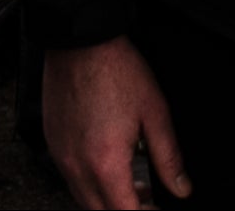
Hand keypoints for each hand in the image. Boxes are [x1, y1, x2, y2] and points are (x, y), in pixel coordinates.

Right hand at [43, 37, 188, 210]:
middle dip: (125, 210)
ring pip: (82, 199)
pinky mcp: (53, 144)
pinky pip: (69, 178)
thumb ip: (168, 157)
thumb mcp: (154, 112)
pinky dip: (89, 182)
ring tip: (131, 181)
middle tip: (147, 199)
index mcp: (106, 163)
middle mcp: (77, 166)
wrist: (80, 40)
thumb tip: (181, 188)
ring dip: (106, 200)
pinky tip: (106, 164)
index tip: (157, 208)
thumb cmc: (116, 69)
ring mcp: (61, 156)